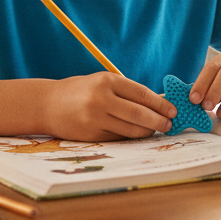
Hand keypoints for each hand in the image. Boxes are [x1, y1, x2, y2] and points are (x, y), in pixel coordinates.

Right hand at [43, 72, 174, 140]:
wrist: (47, 105)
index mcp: (107, 81)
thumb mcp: (103, 82)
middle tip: (169, 124)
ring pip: (131, 129)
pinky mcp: (91, 135)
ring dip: (147, 131)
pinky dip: (131, 137)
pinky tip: (137, 134)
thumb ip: (128, 92)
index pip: (142, 94)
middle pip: (139, 114)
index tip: (173, 110)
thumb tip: (159, 103)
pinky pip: (119, 138)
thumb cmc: (81, 91)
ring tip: (155, 129)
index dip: (161, 104)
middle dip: (158, 121)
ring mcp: (95, 119)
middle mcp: (101, 99)